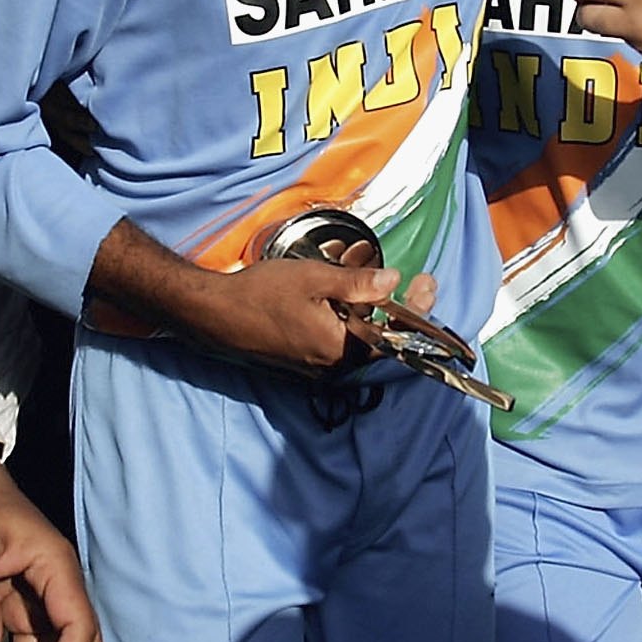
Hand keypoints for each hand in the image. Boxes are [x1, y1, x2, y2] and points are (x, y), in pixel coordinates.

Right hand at [175, 237, 434, 373]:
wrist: (214, 314)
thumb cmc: (261, 293)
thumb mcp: (313, 279)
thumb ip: (356, 283)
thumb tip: (394, 282)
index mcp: (339, 349)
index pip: (393, 337)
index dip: (416, 311)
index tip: (427, 283)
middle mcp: (332, 365)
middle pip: (378, 338)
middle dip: (395, 308)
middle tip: (412, 281)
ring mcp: (316, 365)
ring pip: (356, 338)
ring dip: (368, 310)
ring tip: (369, 276)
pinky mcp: (303, 360)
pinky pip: (337, 340)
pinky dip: (346, 317)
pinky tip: (340, 292)